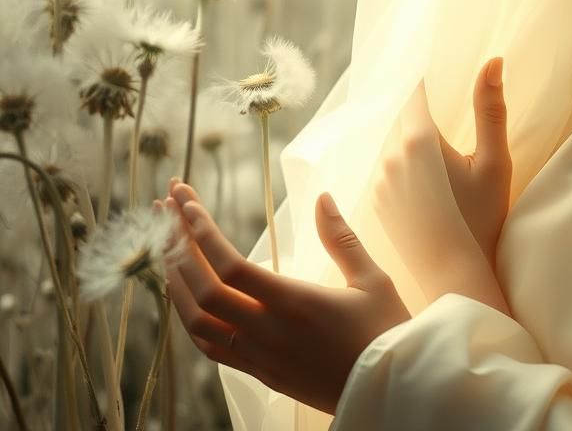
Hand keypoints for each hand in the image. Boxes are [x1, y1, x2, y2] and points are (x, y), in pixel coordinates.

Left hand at [162, 177, 409, 415]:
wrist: (386, 392)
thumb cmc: (384, 332)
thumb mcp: (372, 278)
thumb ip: (341, 237)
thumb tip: (323, 198)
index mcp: (293, 303)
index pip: (230, 265)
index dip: (201, 231)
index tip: (184, 200)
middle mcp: (266, 331)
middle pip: (202, 288)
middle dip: (176, 243)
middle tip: (166, 207)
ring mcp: (257, 356)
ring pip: (196, 321)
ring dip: (175, 280)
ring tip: (167, 244)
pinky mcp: (258, 372)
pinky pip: (208, 345)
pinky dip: (188, 316)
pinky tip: (186, 295)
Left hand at [381, 58, 511, 270]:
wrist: (453, 274)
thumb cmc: (481, 217)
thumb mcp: (494, 161)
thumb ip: (491, 108)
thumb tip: (493, 61)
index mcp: (418, 140)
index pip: (415, 93)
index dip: (427, 79)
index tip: (439, 69)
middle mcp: (391, 155)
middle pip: (403, 116)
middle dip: (421, 107)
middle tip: (441, 98)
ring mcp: (380, 179)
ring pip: (394, 141)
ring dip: (411, 135)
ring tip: (436, 135)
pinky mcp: (378, 200)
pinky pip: (388, 166)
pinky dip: (404, 160)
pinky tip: (425, 173)